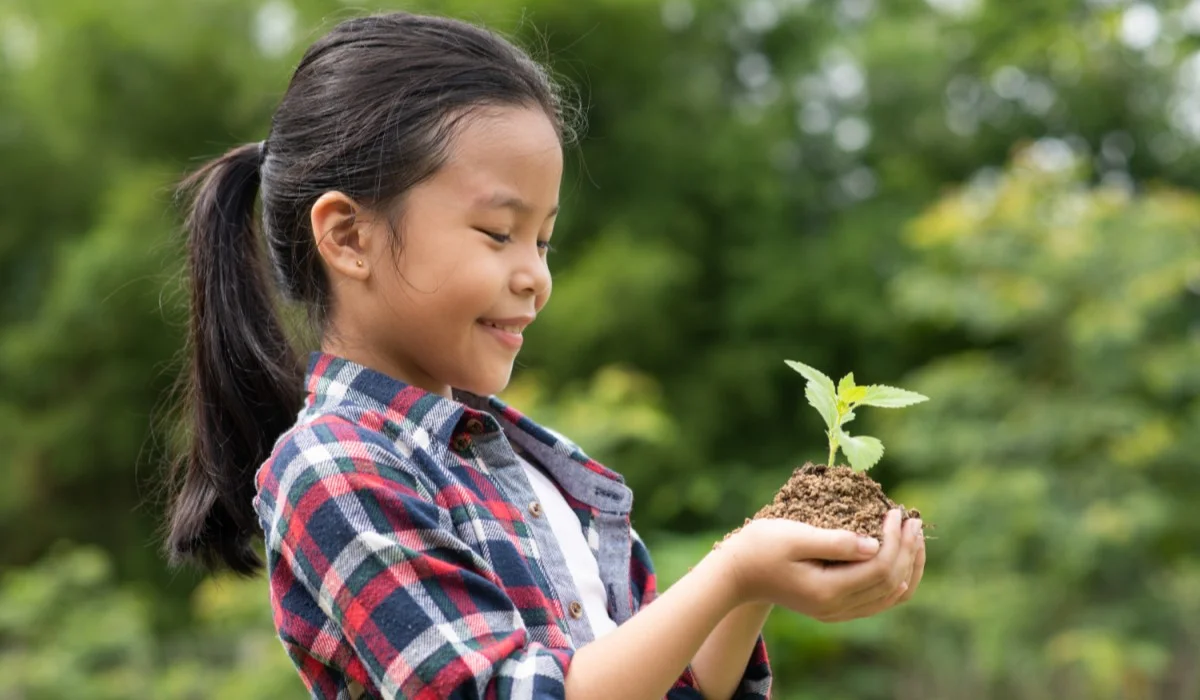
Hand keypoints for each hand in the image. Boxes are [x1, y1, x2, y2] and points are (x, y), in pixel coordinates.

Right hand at [717, 509, 923, 622]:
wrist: (737, 574)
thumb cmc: (761, 547)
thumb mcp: (795, 537)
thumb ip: (836, 542)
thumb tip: (875, 544)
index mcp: (828, 591)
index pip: (880, 568)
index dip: (895, 540)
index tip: (896, 512)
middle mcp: (837, 608)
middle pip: (892, 583)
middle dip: (907, 550)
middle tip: (912, 519)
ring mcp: (837, 611)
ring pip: (891, 596)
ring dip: (908, 566)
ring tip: (913, 537)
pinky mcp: (835, 607)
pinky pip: (879, 599)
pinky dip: (896, 578)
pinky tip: (899, 557)